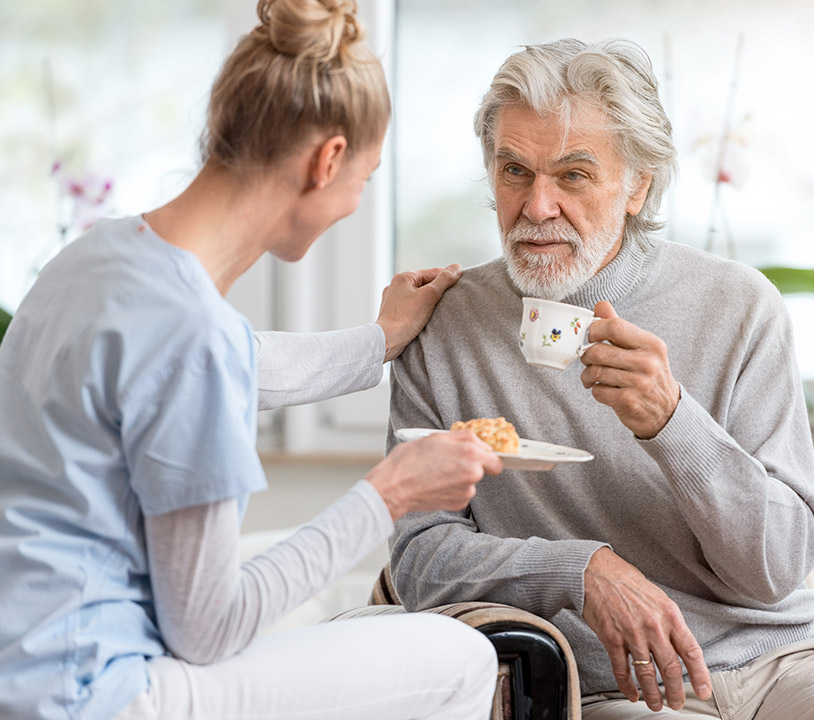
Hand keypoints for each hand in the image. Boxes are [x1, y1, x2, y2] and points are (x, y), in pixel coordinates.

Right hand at [365, 430, 501, 520]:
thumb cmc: (410, 460)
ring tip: (437, 473)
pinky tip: (436, 485)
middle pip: (483, 469)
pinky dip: (452, 489)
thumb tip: (481, 443)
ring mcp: (466, 490)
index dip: (486, 456)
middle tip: (449, 463)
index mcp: (471, 453)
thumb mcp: (437, 437)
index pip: (495, 458)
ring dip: (459, 478)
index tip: (479, 457)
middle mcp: (473, 472)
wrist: (394, 487)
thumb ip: (464, 438)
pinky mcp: (458, 504)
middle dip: (470, 465)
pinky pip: (462, 493)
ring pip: (470, 481)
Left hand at [375, 264, 461, 362]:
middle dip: (437, 291)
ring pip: (417, 297)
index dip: (447, 279)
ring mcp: (392, 300)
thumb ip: (444, 280)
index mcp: (403, 277)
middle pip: (424, 284)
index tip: (459, 286)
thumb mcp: (430, 295)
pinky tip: (425, 318)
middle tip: (449, 301)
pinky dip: (419, 311)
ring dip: (428, 302)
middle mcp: (395, 286)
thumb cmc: (406, 318)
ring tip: (438, 311)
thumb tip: (457, 267)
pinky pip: (410, 307)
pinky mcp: (391, 313)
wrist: (387, 340)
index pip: (432, 273)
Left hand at [579, 301, 679, 438]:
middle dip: (586, 356)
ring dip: (588, 375)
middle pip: (599, 351)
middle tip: (587, 360)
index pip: (615, 327)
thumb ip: (620, 328)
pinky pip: (598, 391)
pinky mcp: (629, 401)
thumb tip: (601, 305)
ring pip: (595, 372)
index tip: (590, 336)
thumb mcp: (642, 349)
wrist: (667, 411)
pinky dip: (596, 390)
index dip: (594, 330)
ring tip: (591, 377)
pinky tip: (604, 390)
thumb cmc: (649, 375)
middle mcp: (648, 362)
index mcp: (651, 344)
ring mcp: (639, 383)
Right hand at [582, 548, 711, 710]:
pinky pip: (622, 669)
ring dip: (653, 694)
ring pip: (647, 674)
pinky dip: (627, 685)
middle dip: (676, 692)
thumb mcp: (657, 597)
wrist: (595, 571)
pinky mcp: (612, 638)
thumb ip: (669, 622)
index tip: (703, 691)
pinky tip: (631, 692)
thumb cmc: (625, 581)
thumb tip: (679, 646)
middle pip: (671, 669)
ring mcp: (632, 634)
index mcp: (669, 614)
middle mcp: (653, 626)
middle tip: (676, 703)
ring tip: (655, 704)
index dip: (700, 675)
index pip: (691, 651)